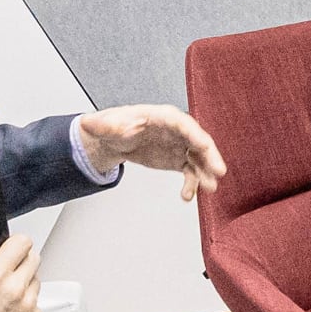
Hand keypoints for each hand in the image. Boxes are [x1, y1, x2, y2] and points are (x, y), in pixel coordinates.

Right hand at [0, 227, 45, 311]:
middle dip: (19, 260)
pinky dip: (25, 304)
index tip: (6, 249)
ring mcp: (28, 309)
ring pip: (36, 281)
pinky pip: (36, 304)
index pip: (22, 242)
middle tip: (2, 272)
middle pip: (33, 258)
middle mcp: (16, 291)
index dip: (14, 243)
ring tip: (1, 295)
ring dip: (23, 282)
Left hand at [77, 104, 227, 199]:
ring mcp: (179, 144)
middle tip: (218, 170)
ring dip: (205, 173)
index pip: (181, 122)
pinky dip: (192, 183)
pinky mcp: (178, 158)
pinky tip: (188, 196)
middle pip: (197, 139)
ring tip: (209, 188)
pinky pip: (190, 171)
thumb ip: (104, 125)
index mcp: (160, 116)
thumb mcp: (105, 124)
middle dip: (209, 155)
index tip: (205, 145)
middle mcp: (175, 129)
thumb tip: (92, 124)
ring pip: (198, 157)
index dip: (194, 133)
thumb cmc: (113, 126)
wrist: (114, 140)